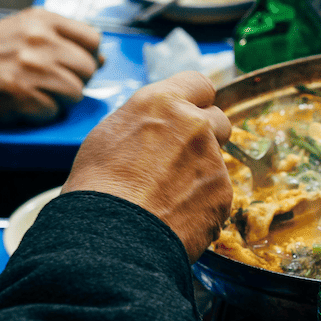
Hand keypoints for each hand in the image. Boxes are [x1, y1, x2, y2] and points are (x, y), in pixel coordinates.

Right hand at [0, 7, 102, 125]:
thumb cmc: (1, 51)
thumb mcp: (32, 29)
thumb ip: (67, 38)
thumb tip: (102, 59)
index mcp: (43, 20)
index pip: (93, 39)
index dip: (89, 55)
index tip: (76, 62)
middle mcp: (38, 41)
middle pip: (88, 68)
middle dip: (77, 79)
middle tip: (56, 81)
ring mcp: (30, 68)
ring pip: (76, 93)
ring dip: (62, 99)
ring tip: (42, 92)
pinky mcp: (20, 95)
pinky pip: (54, 111)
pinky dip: (43, 112)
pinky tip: (27, 103)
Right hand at [62, 72, 233, 261]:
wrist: (110, 236)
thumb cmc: (97, 187)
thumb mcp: (109, 135)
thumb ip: (146, 122)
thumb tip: (158, 126)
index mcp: (162, 102)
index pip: (200, 83)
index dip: (196, 101)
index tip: (191, 114)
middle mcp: (194, 124)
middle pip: (218, 120)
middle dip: (205, 136)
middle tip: (178, 160)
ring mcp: (213, 158)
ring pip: (216, 161)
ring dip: (200, 174)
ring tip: (166, 197)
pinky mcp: (223, 192)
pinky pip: (217, 194)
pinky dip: (202, 204)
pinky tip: (175, 216)